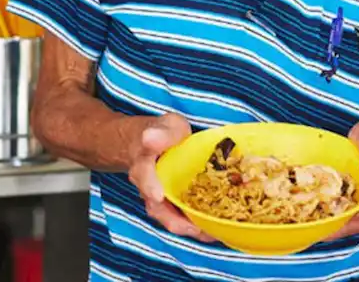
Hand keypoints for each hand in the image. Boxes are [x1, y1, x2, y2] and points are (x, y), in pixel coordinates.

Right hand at [127, 113, 213, 241]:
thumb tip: (149, 137)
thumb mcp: (166, 126)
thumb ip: (162, 133)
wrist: (151, 142)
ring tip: (212, 233)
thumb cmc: (162, 133)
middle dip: (176, 221)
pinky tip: (214, 228)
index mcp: (144, 164)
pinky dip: (195, 224)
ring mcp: (158, 198)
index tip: (157, 195)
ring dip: (189, 227)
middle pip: (156, 208)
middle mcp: (148, 186)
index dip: (150, 185)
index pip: (144, 175)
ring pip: (169, 217)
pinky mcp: (170, 204)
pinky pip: (180, 217)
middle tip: (197, 229)